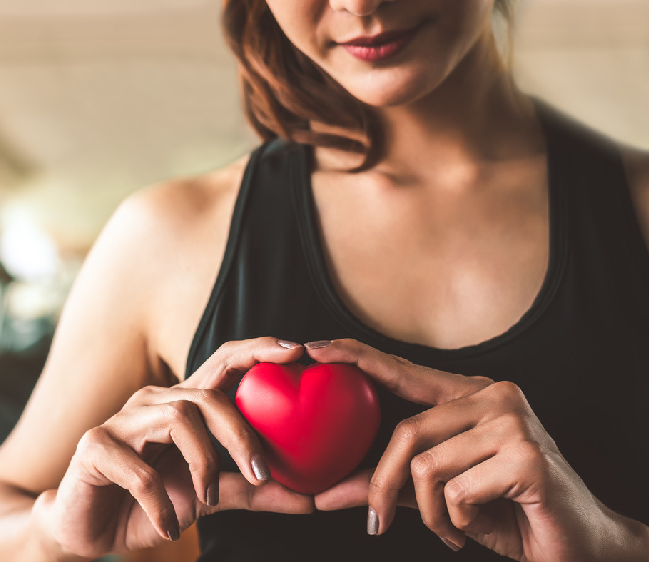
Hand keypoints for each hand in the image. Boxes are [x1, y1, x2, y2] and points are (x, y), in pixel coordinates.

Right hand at [32, 337, 313, 558]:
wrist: (86, 530)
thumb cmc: (149, 504)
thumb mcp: (207, 498)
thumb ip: (250, 491)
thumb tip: (310, 500)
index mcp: (182, 405)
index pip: (223, 365)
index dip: (258, 350)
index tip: (298, 352)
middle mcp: (154, 402)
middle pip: (206, 395)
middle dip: (240, 434)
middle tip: (262, 474)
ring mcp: (123, 420)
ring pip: (178, 418)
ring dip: (202, 465)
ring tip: (206, 501)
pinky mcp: (95, 447)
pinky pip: (139, 470)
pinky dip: (161, 503)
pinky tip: (168, 528)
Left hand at [308, 339, 647, 561]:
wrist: (575, 547)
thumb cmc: (506, 512)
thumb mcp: (440, 494)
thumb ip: (389, 484)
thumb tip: (325, 492)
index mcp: (471, 395)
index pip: (405, 371)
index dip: (357, 356)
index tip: (314, 348)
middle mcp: (493, 396)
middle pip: (407, 431)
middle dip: (381, 485)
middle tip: (375, 521)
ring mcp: (513, 421)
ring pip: (426, 465)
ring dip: (430, 512)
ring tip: (452, 526)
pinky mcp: (526, 454)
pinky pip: (456, 490)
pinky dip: (455, 520)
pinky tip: (479, 525)